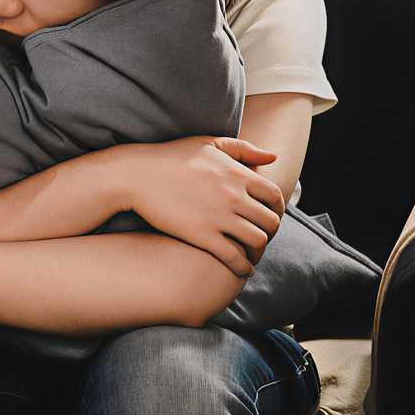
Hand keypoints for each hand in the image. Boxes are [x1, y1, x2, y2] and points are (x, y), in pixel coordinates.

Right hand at [113, 136, 284, 277]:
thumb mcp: (209, 144)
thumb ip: (243, 149)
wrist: (137, 175)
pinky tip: (242, 270)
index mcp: (237, 173)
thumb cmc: (172, 156)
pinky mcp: (202, 235)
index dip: (277, 209)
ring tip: (251, 254)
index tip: (269, 215)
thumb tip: (273, 156)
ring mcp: (218, 217)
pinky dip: (243, 267)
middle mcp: (233, 195)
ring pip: (257, 241)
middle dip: (270, 232)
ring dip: (258, 251)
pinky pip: (234, 257)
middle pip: (270, 221)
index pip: (275, 196)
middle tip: (261, 237)